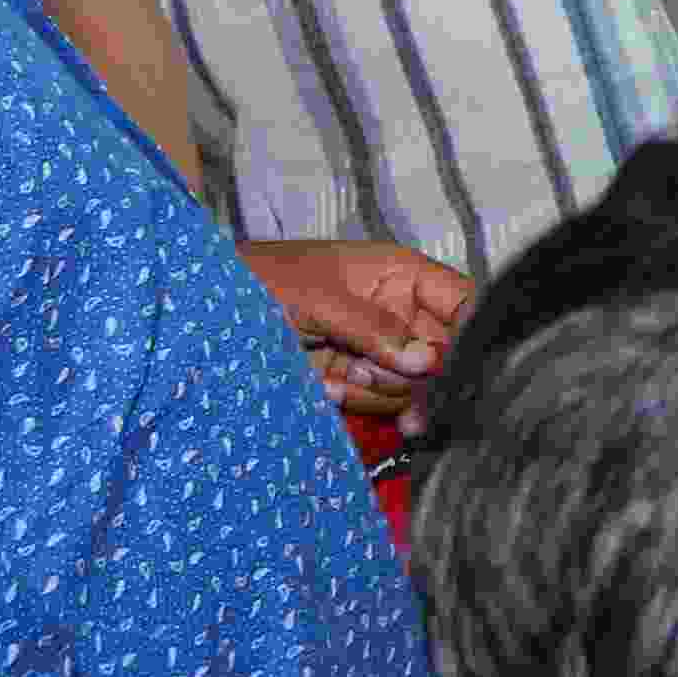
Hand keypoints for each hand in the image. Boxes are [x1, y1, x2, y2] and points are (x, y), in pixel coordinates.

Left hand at [243, 237, 472, 416]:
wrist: (205, 310)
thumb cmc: (267, 282)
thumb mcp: (322, 298)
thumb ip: (376, 329)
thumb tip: (429, 363)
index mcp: (402, 275)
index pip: (462, 301)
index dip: (472, 331)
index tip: (455, 366)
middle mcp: (399, 313)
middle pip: (441, 353)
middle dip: (417, 376)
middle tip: (386, 383)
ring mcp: (375, 349)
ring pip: (408, 384)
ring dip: (377, 388)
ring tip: (338, 374)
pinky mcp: (350, 378)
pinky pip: (374, 401)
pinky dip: (352, 400)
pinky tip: (325, 388)